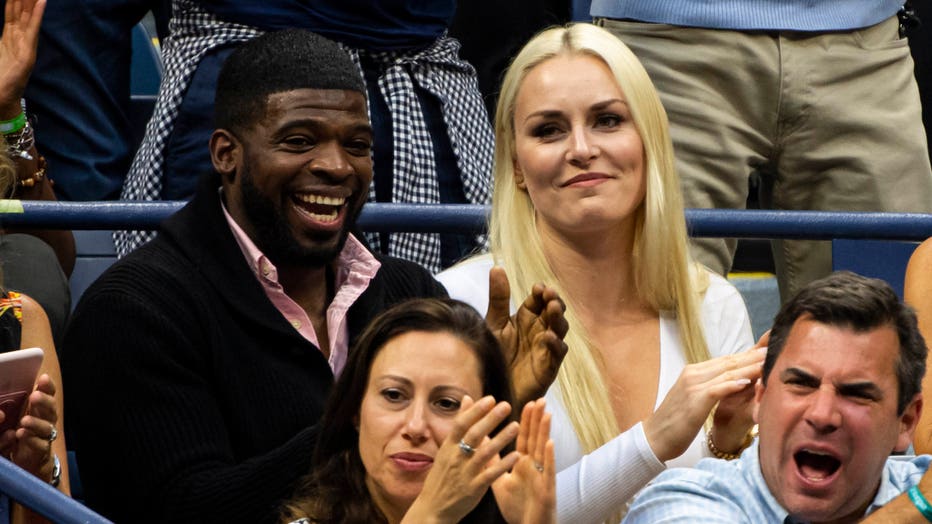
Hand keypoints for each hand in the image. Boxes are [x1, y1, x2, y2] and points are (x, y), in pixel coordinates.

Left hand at [0, 0, 44, 115]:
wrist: (1, 97)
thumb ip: (1, 40)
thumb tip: (3, 30)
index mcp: (8, 36)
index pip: (12, 12)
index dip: (14, 0)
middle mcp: (17, 38)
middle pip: (21, 11)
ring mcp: (24, 44)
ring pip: (28, 17)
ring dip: (32, 2)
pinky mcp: (28, 52)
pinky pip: (33, 29)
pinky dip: (37, 15)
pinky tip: (42, 2)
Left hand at [0, 374, 57, 481]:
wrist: (25, 460)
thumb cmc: (18, 432)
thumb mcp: (13, 416)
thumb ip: (8, 408)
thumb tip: (0, 409)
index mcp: (40, 409)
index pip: (48, 394)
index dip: (48, 387)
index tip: (44, 378)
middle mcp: (47, 420)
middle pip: (51, 409)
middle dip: (44, 402)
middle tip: (34, 396)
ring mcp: (45, 436)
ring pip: (47, 427)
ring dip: (36, 423)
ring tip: (24, 421)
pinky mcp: (41, 451)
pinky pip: (40, 445)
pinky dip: (32, 440)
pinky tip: (21, 434)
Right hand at [402, 396, 519, 523]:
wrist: (433, 508)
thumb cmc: (442, 477)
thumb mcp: (445, 449)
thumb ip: (459, 425)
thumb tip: (467, 399)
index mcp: (448, 447)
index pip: (461, 424)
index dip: (475, 411)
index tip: (490, 399)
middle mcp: (455, 458)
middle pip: (474, 435)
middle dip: (490, 419)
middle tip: (506, 406)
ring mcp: (464, 473)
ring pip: (484, 453)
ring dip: (501, 439)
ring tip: (516, 426)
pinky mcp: (473, 489)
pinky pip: (490, 475)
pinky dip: (503, 465)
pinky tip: (516, 455)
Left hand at [485, 267, 568, 406]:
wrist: (493, 388)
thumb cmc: (496, 356)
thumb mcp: (494, 323)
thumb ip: (498, 298)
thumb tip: (497, 266)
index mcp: (527, 318)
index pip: (539, 299)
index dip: (542, 292)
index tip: (539, 287)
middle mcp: (540, 330)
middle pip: (554, 311)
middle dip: (554, 301)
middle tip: (550, 294)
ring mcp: (546, 348)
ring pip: (560, 329)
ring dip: (558, 319)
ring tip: (553, 308)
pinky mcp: (548, 367)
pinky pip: (556, 354)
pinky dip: (554, 344)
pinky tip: (548, 337)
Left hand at [492, 399, 555, 523]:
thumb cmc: (517, 507)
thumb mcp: (501, 481)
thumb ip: (495, 462)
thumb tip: (484, 444)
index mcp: (523, 464)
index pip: (524, 438)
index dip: (526, 421)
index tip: (527, 402)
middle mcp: (534, 467)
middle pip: (535, 439)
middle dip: (537, 420)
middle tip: (540, 399)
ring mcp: (541, 477)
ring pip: (543, 451)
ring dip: (545, 432)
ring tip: (547, 413)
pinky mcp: (547, 490)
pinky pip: (547, 472)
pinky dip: (548, 457)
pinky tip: (549, 444)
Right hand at [643, 346, 765, 462]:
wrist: (654, 437)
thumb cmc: (674, 421)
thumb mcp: (692, 399)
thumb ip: (708, 388)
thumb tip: (727, 384)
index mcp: (692, 372)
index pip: (725, 360)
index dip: (746, 354)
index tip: (765, 348)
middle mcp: (692, 374)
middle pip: (728, 362)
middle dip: (752, 355)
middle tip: (773, 347)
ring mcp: (693, 385)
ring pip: (727, 372)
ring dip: (749, 366)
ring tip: (767, 360)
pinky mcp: (695, 399)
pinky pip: (718, 388)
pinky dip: (734, 383)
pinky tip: (748, 381)